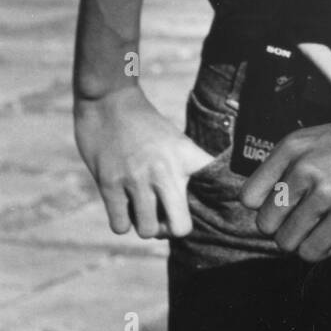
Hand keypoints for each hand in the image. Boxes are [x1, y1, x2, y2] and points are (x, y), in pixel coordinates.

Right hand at [75, 87, 212, 238]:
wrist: (108, 100)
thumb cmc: (144, 124)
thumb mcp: (175, 140)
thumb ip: (186, 167)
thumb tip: (194, 203)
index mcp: (186, 156)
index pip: (215, 184)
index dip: (222, 202)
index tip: (220, 212)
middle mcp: (165, 170)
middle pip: (180, 227)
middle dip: (171, 229)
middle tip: (164, 218)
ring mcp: (136, 178)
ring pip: (148, 231)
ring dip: (144, 226)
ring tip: (141, 210)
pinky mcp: (109, 183)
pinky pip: (120, 226)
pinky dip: (122, 223)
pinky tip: (122, 207)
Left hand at [240, 103, 330, 262]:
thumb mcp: (325, 138)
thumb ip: (293, 164)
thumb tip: (265, 206)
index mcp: (294, 145)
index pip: (249, 196)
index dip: (266, 207)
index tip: (286, 207)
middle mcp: (304, 166)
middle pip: (264, 223)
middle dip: (283, 229)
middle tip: (306, 222)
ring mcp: (326, 192)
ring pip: (286, 242)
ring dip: (302, 242)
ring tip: (322, 228)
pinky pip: (312, 252)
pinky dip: (320, 250)